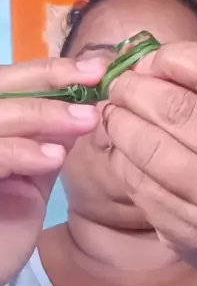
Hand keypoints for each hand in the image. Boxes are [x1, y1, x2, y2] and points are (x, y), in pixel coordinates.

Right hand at [0, 56, 105, 285]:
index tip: (97, 68)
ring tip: (86, 119)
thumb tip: (89, 100)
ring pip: (0, 115)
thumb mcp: (33, 166)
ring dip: (47, 114)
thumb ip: (51, 134)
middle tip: (96, 79)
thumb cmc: (6, 217)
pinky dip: (24, 152)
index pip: (13, 78)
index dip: (53, 69)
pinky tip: (55, 157)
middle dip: (51, 77)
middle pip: (2, 83)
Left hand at [104, 43, 196, 285]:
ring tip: (113, 114)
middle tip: (119, 86)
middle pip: (178, 110)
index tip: (150, 61)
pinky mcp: (189, 234)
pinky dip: (122, 160)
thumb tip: (145, 61)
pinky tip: (121, 149)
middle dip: (135, 90)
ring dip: (120, 124)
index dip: (174, 58)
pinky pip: (141, 186)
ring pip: (151, 150)